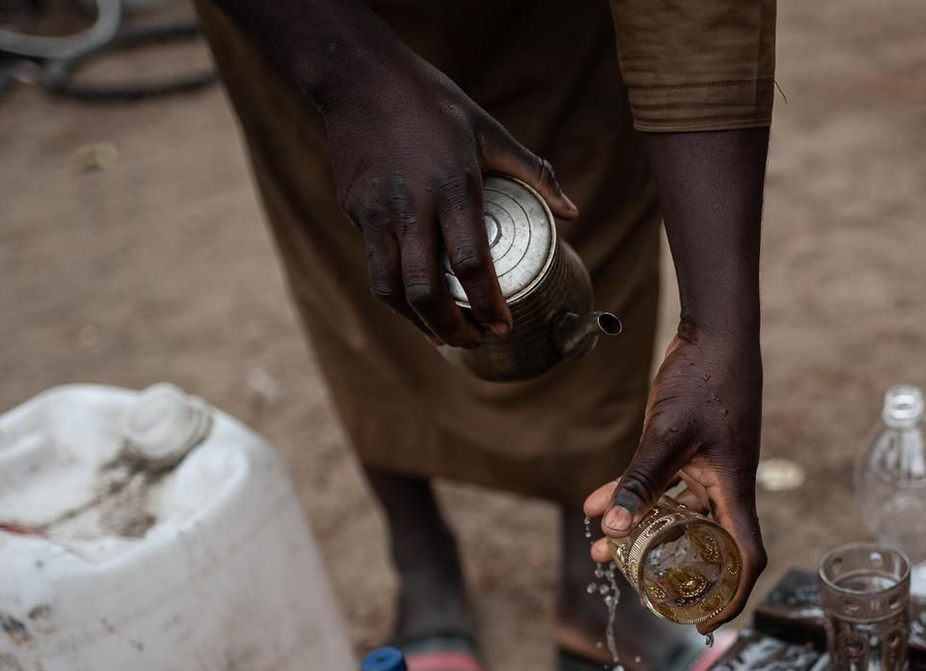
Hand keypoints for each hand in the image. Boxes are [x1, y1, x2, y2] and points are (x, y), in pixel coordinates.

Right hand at [319, 55, 576, 346]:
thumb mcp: (488, 129)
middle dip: (453, 328)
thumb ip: (533, 172)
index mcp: (452, 186)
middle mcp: (410, 206)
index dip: (488, 305)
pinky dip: (396, 295)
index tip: (502, 326)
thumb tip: (571, 213)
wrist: (357, 75)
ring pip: (391, 290)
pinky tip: (415, 303)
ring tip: (444, 336)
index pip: (472, 263)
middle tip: (476, 340)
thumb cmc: (431, 101)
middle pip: (426, 290)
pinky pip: (374, 265)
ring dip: (419, 324)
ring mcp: (376, 212)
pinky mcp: (355, 211)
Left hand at [584, 321, 766, 632]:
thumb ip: (639, 481)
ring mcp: (710, 467)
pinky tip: (597, 501)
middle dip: (670, 568)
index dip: (732, 596)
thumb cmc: (704, 379)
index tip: (706, 622)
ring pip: (679, 515)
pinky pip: (666, 486)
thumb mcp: (665, 434)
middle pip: (706, 543)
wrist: (714, 330)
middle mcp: (726, 485)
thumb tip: (608, 527)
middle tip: (634, 585)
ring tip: (603, 549)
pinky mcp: (692, 449)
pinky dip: (637, 497)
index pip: (746, 556)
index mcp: (735, 489)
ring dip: (644, 532)